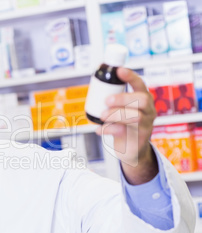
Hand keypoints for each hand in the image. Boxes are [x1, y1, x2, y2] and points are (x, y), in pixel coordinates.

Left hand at [95, 67, 157, 184]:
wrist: (132, 149)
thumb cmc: (125, 125)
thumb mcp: (121, 109)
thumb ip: (113, 99)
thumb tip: (95, 84)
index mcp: (143, 100)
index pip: (141, 85)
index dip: (131, 77)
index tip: (119, 71)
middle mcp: (148, 111)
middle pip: (142, 100)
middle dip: (123, 98)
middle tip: (106, 100)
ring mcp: (145, 125)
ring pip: (135, 116)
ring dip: (116, 114)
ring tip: (102, 115)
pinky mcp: (138, 139)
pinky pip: (124, 132)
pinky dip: (108, 129)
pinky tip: (99, 129)